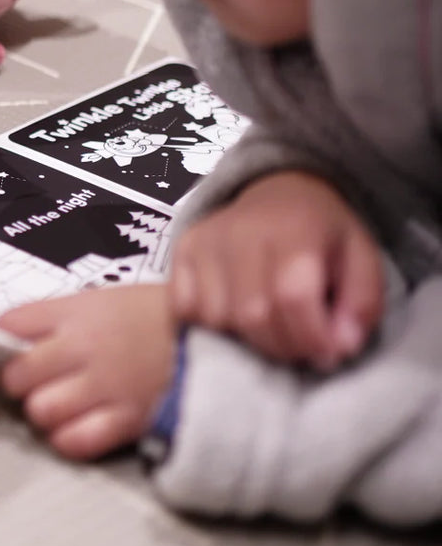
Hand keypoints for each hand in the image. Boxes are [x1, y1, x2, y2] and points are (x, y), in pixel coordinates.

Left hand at [0, 284, 174, 459]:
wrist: (216, 334)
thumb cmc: (158, 315)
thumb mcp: (107, 299)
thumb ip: (64, 317)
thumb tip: (19, 336)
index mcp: (77, 311)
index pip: (11, 325)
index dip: (6, 339)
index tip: (13, 346)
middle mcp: (83, 347)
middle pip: (17, 374)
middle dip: (20, 381)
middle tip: (35, 381)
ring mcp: (104, 385)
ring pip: (40, 411)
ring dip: (43, 412)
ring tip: (58, 406)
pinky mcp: (125, 419)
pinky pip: (74, 441)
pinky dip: (68, 439)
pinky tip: (77, 427)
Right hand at [171, 171, 383, 368]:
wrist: (280, 192)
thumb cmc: (324, 235)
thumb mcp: (363, 260)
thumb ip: (362, 305)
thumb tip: (341, 346)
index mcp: (295, 229)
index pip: (292, 296)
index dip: (312, 337)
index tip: (329, 354)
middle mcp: (241, 231)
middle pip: (252, 314)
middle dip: (282, 346)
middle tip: (300, 346)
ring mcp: (205, 241)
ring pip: (216, 317)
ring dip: (246, 339)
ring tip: (269, 327)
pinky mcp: (181, 250)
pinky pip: (184, 307)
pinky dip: (207, 324)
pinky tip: (233, 315)